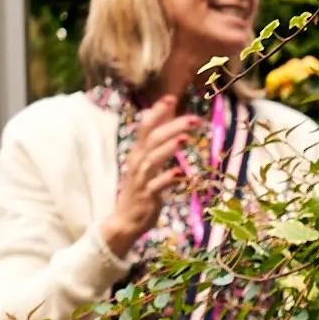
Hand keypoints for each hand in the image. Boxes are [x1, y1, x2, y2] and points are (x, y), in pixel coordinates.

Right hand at [95, 100, 212, 259]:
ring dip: (168, 148)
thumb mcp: (145, 163)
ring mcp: (141, 180)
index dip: (157, 112)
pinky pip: (156, 186)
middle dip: (172, 127)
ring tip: (185, 138)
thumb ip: (154, 141)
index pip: (146, 127)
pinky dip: (167, 179)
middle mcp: (137, 163)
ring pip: (153, 160)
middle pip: (152, 139)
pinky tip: (179, 174)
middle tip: (194, 119)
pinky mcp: (146, 197)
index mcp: (138, 153)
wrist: (125, 221)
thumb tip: (160, 116)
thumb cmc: (140, 189)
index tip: (172, 98)